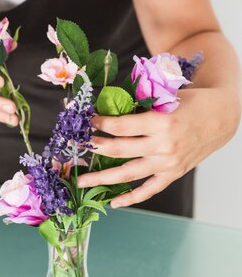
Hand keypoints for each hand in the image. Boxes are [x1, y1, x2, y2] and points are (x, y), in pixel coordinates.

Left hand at [77, 87, 238, 207]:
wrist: (220, 117)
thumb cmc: (191, 101)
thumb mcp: (166, 96)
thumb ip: (141, 103)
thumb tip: (110, 106)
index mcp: (160, 122)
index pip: (121, 126)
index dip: (101, 123)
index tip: (88, 120)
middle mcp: (163, 145)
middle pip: (120, 150)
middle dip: (95, 148)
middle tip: (79, 146)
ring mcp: (168, 163)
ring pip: (129, 173)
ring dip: (103, 178)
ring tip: (83, 181)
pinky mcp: (173, 173)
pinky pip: (149, 190)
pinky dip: (131, 198)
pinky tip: (114, 202)